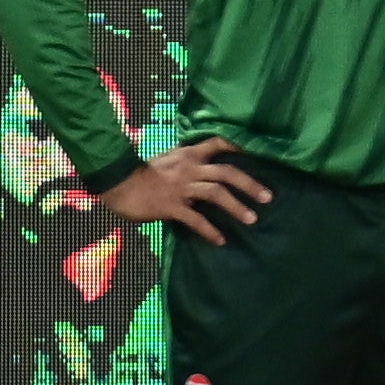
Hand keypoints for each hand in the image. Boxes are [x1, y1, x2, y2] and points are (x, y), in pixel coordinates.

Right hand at [93, 138, 268, 245]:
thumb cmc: (140, 173)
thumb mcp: (167, 160)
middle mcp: (189, 168)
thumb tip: (204, 166)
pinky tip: (220, 240)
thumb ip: (186, 161)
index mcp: (189, 155)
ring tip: (252, 219)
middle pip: (227, 172)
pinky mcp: (170, 206)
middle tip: (268, 197)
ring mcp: (180, 187)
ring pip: (216, 193)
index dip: (240, 147)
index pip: (219, 143)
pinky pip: (195, 219)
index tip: (260, 154)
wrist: (116, 183)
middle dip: (249, 185)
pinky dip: (209, 230)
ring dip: (236, 207)